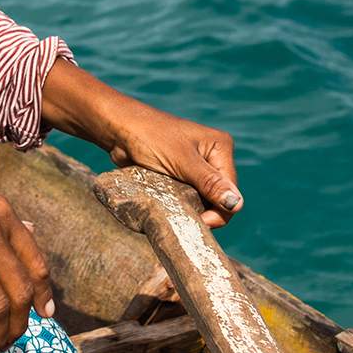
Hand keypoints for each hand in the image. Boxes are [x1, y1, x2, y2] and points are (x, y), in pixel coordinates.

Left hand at [106, 102, 241, 228]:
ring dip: (189, 208)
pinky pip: (186, 198)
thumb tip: (236, 204)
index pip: (231, 192)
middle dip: (203, 210)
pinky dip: (179, 204)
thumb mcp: (181, 161)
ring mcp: (195, 167)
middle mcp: (212, 157)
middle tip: (181, 214)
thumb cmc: (149, 137)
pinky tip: (167, 204)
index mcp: (220, 148)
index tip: (198, 222)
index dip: (218, 212)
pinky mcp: (179, 176)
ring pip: (202, 201)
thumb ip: (209, 183)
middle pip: (218, 198)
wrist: (116, 130)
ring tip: (172, 206)